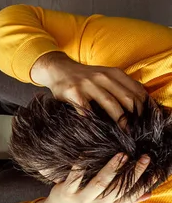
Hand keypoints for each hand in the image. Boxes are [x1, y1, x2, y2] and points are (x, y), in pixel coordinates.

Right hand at [30, 52, 147, 129]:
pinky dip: (94, 121)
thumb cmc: (84, 77)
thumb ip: (120, 85)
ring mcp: (88, 84)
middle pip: (127, 98)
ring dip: (119, 121)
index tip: (144, 119)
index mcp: (113, 73)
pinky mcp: (74, 93)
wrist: (58, 70)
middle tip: (136, 130)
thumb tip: (141, 103)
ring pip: (111, 104)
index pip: (137, 90)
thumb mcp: (105, 75)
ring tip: (123, 132)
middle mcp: (103, 77)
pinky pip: (88, 111)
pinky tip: (98, 129)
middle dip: (134, 116)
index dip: (144, 106)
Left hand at [33, 153, 152, 202]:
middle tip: (144, 158)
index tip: (157, 170)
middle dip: (133, 172)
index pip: (132, 196)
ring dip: (112, 168)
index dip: (146, 183)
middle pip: (119, 187)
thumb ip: (126, 200)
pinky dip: (81, 165)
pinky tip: (88, 153)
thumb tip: (149, 194)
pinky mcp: (66, 192)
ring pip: (100, 182)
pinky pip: (75, 177)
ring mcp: (82, 199)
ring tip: (122, 155)